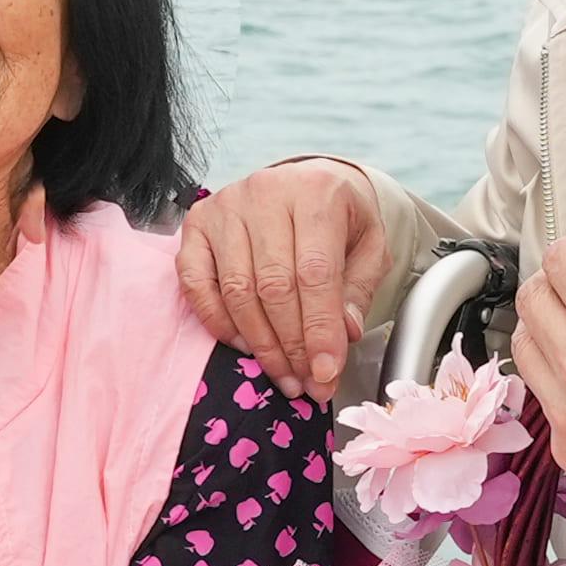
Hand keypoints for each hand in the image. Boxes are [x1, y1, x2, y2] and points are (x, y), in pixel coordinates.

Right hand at [177, 161, 385, 394]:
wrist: (306, 183)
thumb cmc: (339, 217)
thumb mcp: (369, 246)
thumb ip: (359, 289)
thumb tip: (345, 333)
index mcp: (316, 193)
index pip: (315, 272)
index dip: (319, 329)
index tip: (326, 372)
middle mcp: (265, 193)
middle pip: (273, 286)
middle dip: (291, 346)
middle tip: (306, 383)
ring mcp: (224, 207)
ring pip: (236, 290)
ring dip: (259, 344)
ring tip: (282, 373)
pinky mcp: (196, 224)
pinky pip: (196, 284)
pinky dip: (218, 322)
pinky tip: (245, 344)